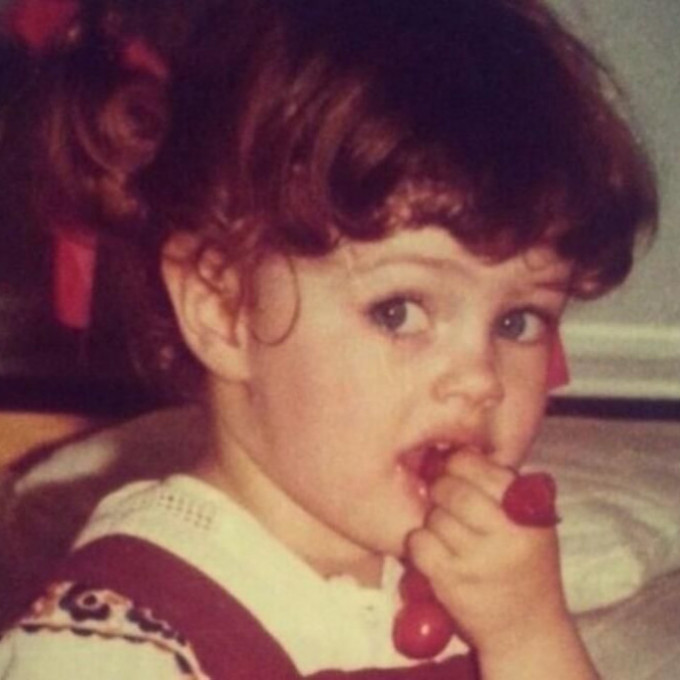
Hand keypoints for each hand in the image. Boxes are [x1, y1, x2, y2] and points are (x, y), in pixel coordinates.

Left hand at [407, 448, 567, 655]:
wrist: (527, 630)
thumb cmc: (524, 565)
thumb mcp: (531, 523)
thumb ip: (504, 487)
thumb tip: (455, 450)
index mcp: (527, 512)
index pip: (478, 466)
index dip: (459, 463)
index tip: (455, 470)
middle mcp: (505, 534)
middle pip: (452, 489)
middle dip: (441, 488)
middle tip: (443, 497)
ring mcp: (477, 559)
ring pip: (433, 516)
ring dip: (433, 520)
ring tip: (449, 532)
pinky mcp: (451, 581)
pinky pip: (418, 543)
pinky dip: (420, 543)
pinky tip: (436, 551)